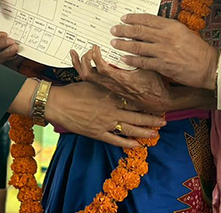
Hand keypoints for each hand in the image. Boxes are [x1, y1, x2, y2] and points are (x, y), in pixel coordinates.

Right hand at [46, 81, 164, 148]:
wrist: (57, 104)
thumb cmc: (72, 91)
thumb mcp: (90, 81)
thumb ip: (104, 80)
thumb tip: (114, 75)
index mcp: (110, 96)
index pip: (133, 101)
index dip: (146, 104)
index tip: (156, 105)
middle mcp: (111, 110)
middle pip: (136, 116)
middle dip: (152, 119)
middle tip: (163, 122)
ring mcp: (105, 123)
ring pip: (130, 129)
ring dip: (144, 132)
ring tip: (155, 134)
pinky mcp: (97, 133)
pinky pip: (115, 140)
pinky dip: (127, 143)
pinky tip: (137, 145)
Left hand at [71, 46, 171, 112]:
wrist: (158, 102)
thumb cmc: (155, 85)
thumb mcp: (149, 68)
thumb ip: (140, 55)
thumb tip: (135, 39)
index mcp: (121, 79)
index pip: (102, 69)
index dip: (95, 57)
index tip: (95, 46)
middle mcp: (112, 84)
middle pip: (88, 74)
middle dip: (82, 60)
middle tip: (83, 49)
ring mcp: (109, 87)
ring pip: (88, 78)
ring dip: (79, 65)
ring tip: (74, 53)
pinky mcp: (109, 87)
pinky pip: (92, 80)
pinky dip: (85, 70)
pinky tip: (83, 62)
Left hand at [111, 14, 218, 89]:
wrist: (210, 67)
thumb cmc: (198, 50)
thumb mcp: (184, 32)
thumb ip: (167, 29)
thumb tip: (149, 27)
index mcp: (172, 26)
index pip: (147, 19)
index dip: (133, 18)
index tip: (124, 18)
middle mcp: (165, 37)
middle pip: (139, 30)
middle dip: (123, 30)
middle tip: (114, 29)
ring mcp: (163, 51)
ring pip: (138, 45)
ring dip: (124, 44)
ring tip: (114, 42)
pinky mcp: (163, 65)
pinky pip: (143, 61)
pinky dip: (132, 59)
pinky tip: (124, 58)